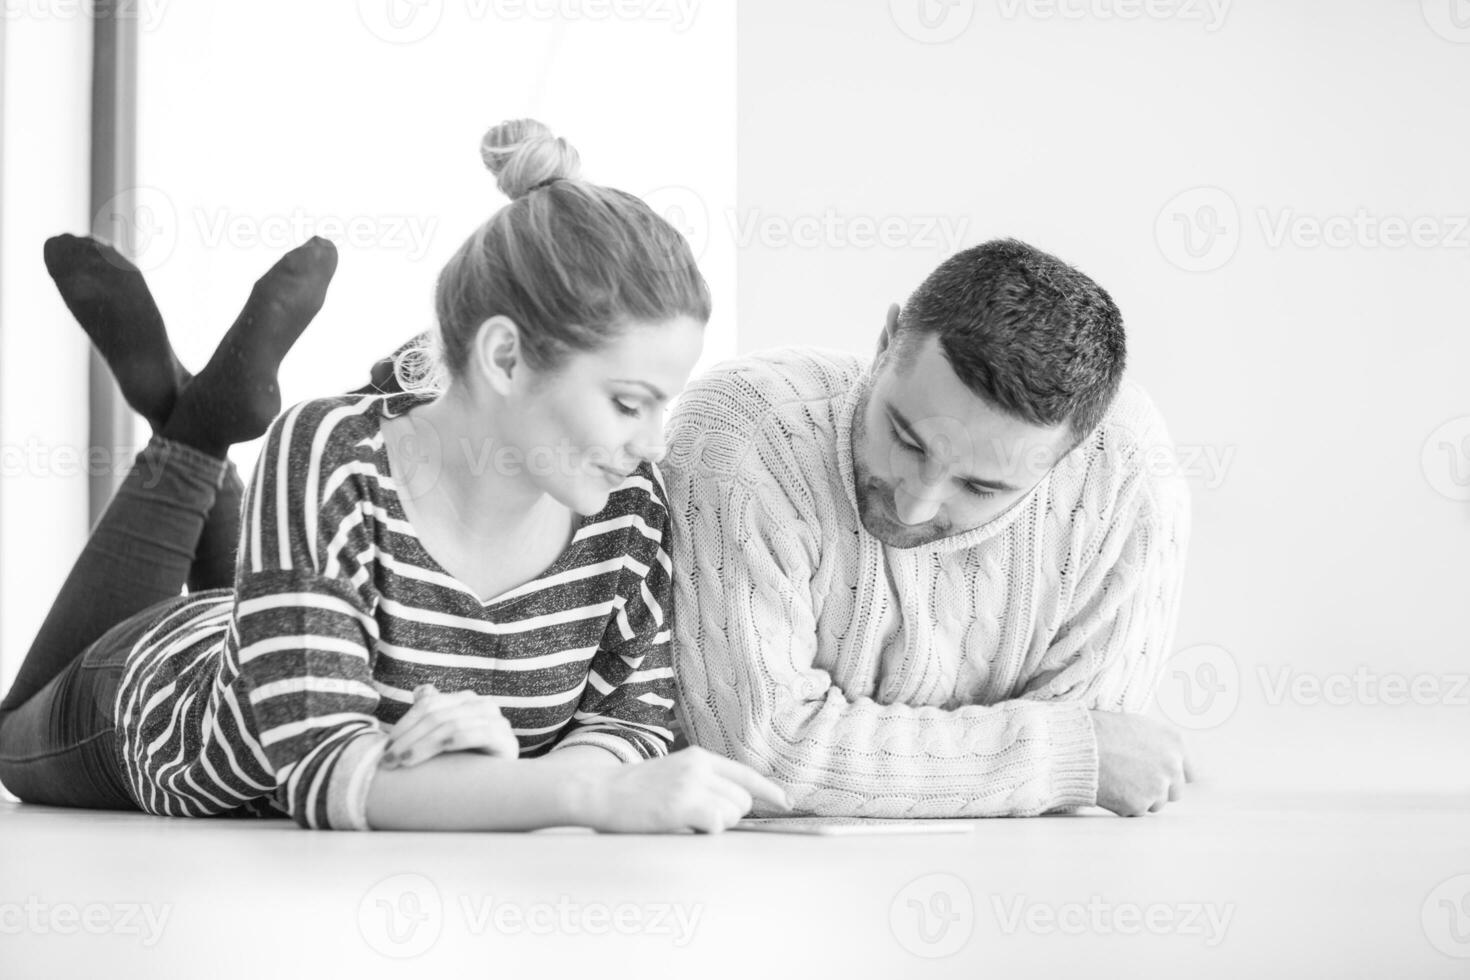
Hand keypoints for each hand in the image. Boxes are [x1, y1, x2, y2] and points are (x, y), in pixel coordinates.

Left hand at [383, 684, 518, 767]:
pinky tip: (430, 756)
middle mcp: (483, 705)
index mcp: (468, 700)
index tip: (384, 747)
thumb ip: (435, 713)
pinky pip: (473, 735)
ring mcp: (497, 720)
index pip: (429, 705)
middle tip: (387, 760)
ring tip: (402, 763)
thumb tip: (421, 690)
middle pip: (436, 715)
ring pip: (450, 725)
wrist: (506, 786)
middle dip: (407, 737)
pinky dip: (447, 743)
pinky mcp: (505, 739)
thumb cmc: (471, 761)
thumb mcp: (448, 737)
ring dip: (420, 744)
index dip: (403, 724)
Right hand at [576, 746, 792, 833]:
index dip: (770, 791)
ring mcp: (691, 784)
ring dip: (715, 824)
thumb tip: (734, 803)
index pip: (746, 774)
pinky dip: (703, 831)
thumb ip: (702, 780)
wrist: (597, 790)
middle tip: (698, 819)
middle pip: (743, 799)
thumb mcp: (672, 772)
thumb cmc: (633, 790)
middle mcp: (699, 766)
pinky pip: (715, 824)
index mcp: (699, 756)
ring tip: (684, 821)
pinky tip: (680, 826)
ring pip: (732, 813)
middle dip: (730, 815)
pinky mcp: (681, 804)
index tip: (787, 802)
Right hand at [1090, 710, 1193, 816]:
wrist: (1078, 746)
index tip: (1163, 779)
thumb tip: (1169, 763)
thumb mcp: (1139, 726)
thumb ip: (1160, 745)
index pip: (1189, 773)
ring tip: (1117, 780)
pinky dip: (1123, 804)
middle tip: (1133, 780)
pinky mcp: (1139, 805)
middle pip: (1175, 792)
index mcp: (1174, 742)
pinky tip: (1109, 787)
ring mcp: (1157, 788)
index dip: (1174, 777)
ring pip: (1155, 804)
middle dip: (1158, 789)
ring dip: (1140, 797)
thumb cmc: (1102, 731)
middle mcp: (1172, 766)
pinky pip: (1135, 811)